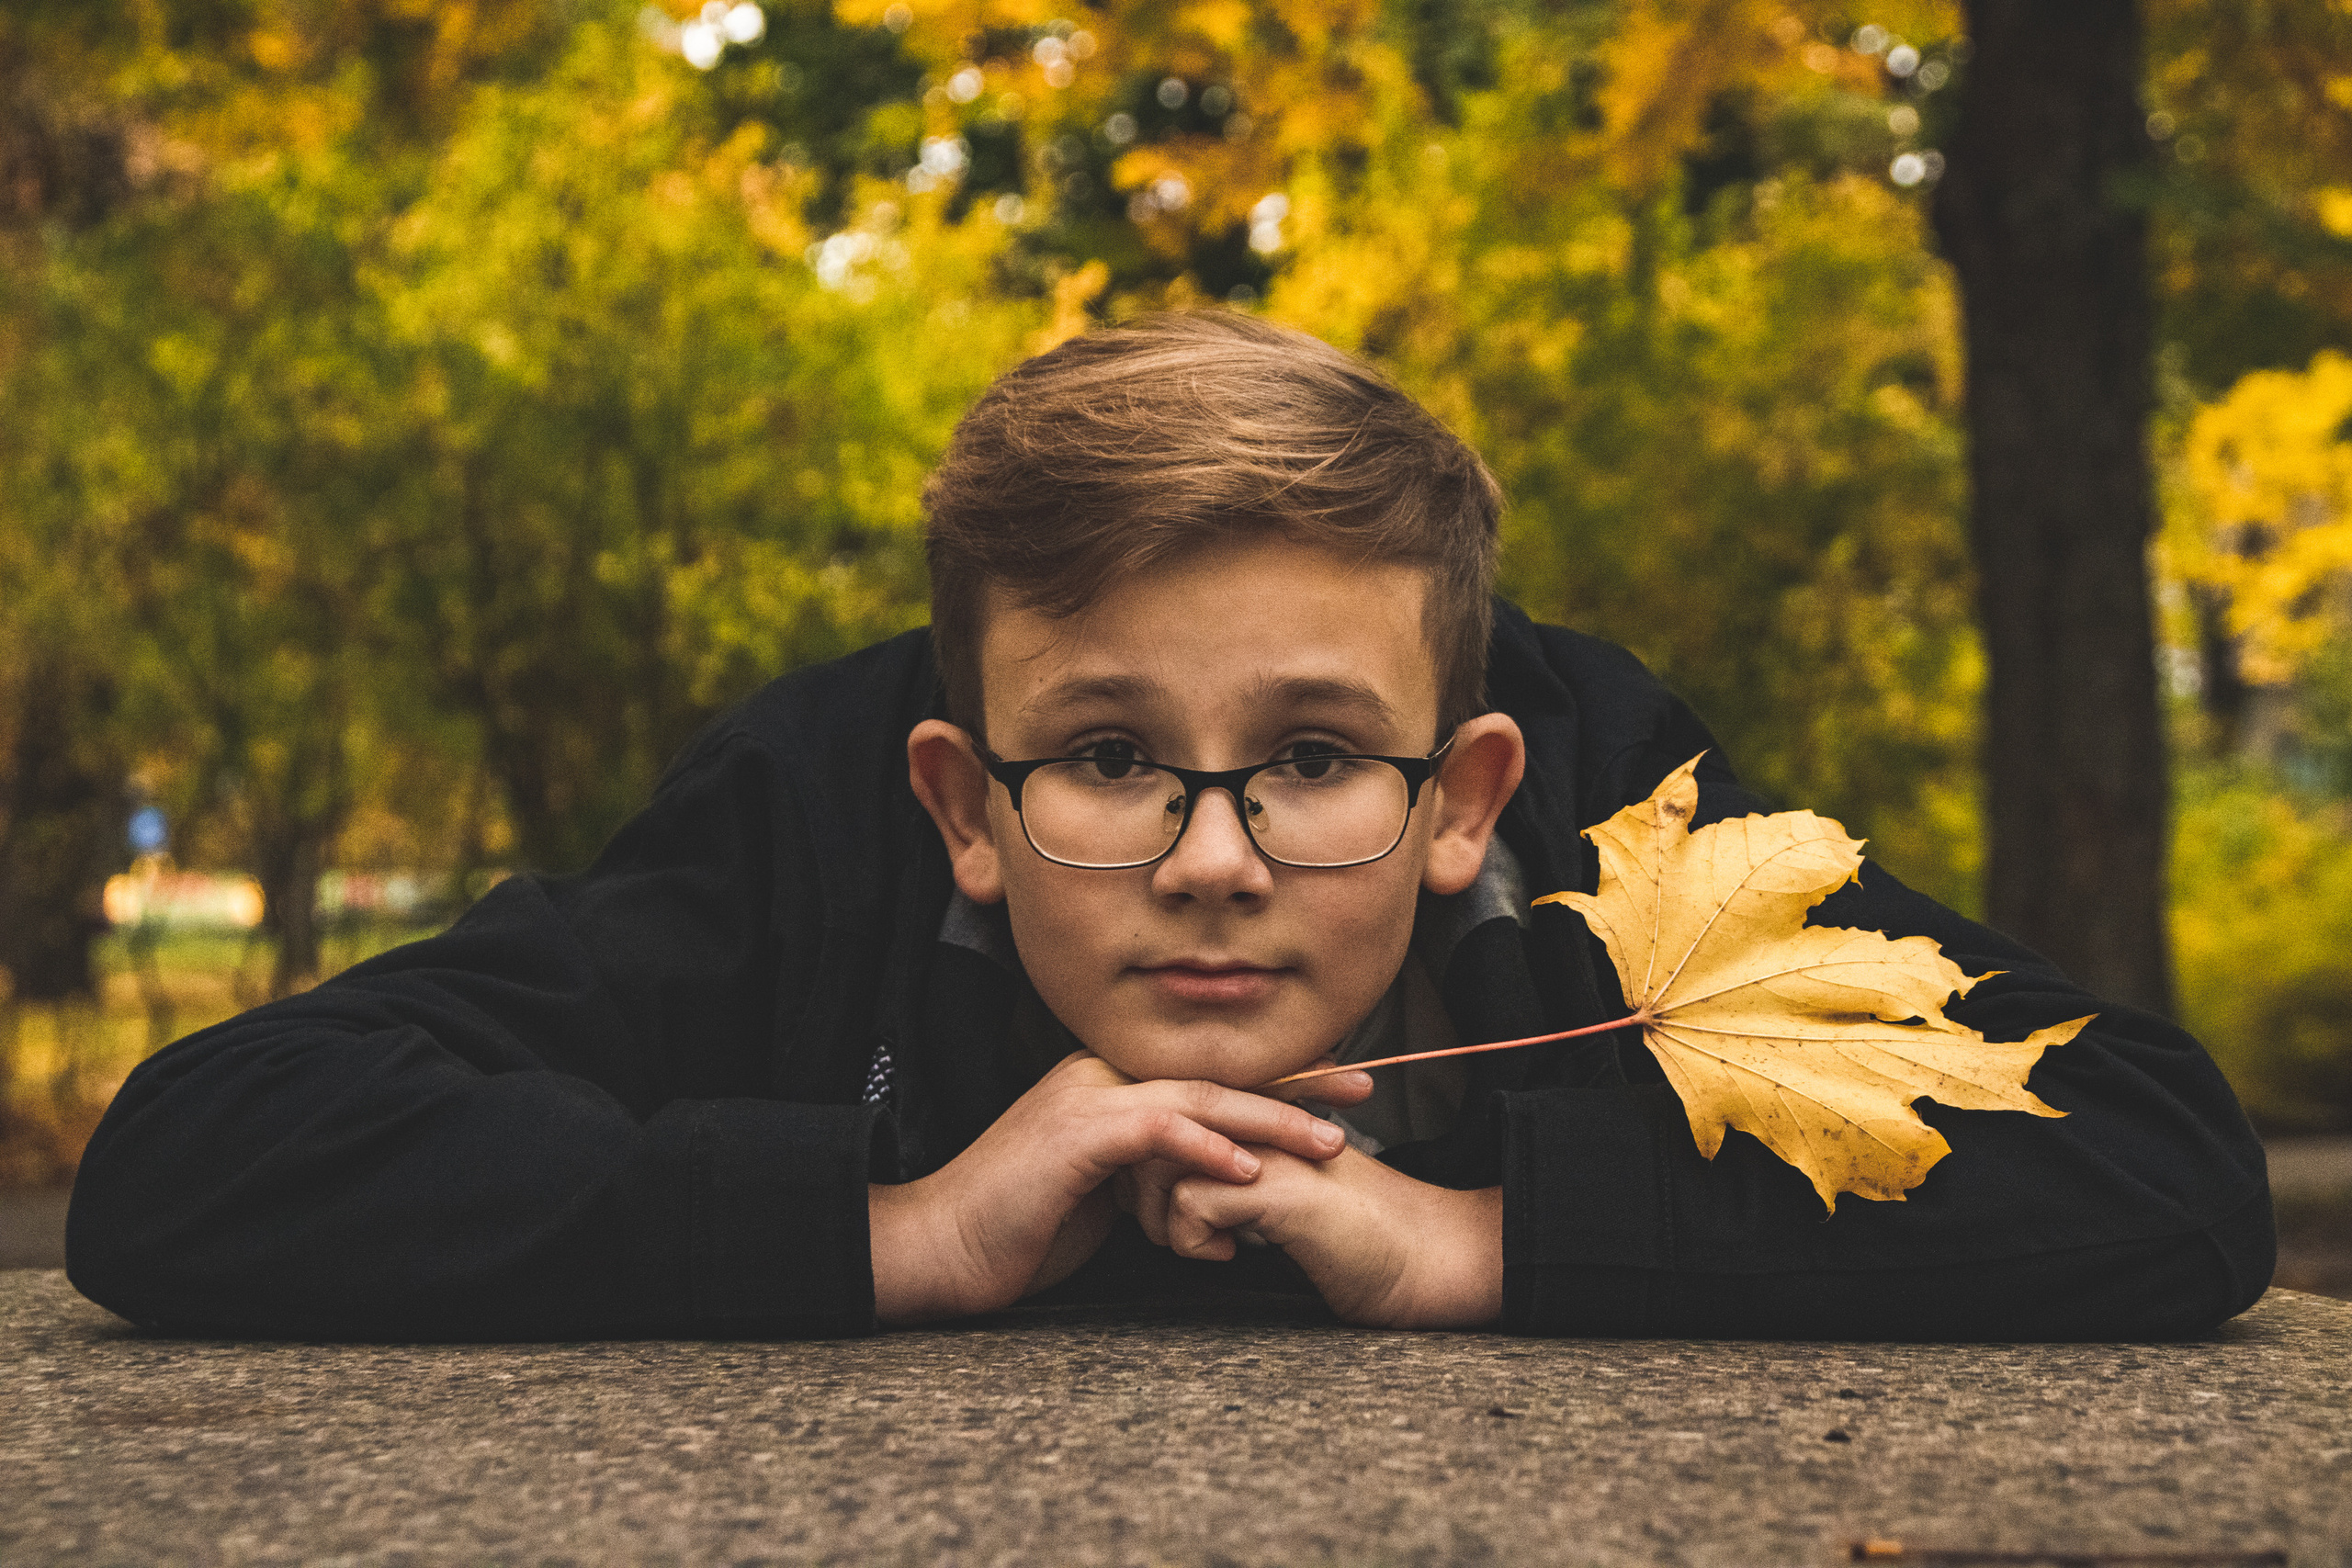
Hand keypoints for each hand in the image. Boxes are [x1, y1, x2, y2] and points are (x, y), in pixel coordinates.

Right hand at [867, 1051, 1350, 1324]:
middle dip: (1297, 1084)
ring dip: (1271, 1121)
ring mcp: (1086, 1099)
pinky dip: (1207, 1151)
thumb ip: (1152, 1179)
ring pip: (1198, 1098)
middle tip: (1363, 1089)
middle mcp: (1101, 1077)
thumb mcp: (1101, 1196)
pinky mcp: (1074, 1136)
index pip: (1208, 1075)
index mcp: (1110, 1085)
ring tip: (1329, 1142)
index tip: (1339, 1089)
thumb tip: (1208, 1198)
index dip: (1278, 1080)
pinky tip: (1249, 1171)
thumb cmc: (1016, 1228)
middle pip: (1217, 1074)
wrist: (939, 1246)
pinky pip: (1156, 1132)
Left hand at [1165, 1145, 1502, 1327]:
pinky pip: (1192, 1202)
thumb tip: (1174, 1192)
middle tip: (1167, 1229)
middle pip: (1157, 1129)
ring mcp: (1273, 1149)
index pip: (1173, 1112)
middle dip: (1140, 1185)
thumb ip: (1237, 1181)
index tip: (1154, 1198)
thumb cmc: (1362, 1241)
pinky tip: (1230, 1256)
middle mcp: (1264, 1121)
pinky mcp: (1280, 1188)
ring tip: (1200, 1244)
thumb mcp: (1285, 1200)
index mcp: (1265, 1116)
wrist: (1430, 1260)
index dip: (1148, 1156)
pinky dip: (1193, 1240)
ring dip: (1163, 1217)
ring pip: (1164, 1163)